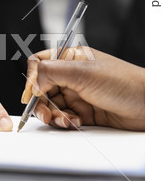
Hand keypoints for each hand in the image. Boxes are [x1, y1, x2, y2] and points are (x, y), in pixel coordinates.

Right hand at [22, 47, 144, 130]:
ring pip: (51, 105)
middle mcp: (72, 75)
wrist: (150, 106)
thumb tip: (31, 82)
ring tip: (64, 120)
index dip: (31, 79)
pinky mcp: (83, 111)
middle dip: (41, 102)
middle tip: (46, 114)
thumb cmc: (124, 82)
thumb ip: (51, 72)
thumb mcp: (83, 73)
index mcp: (71, 58)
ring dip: (53, 114)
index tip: (30, 95)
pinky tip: (74, 122)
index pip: (40, 64)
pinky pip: (63, 117)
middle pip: (41, 88)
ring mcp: (77, 94)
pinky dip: (64, 121)